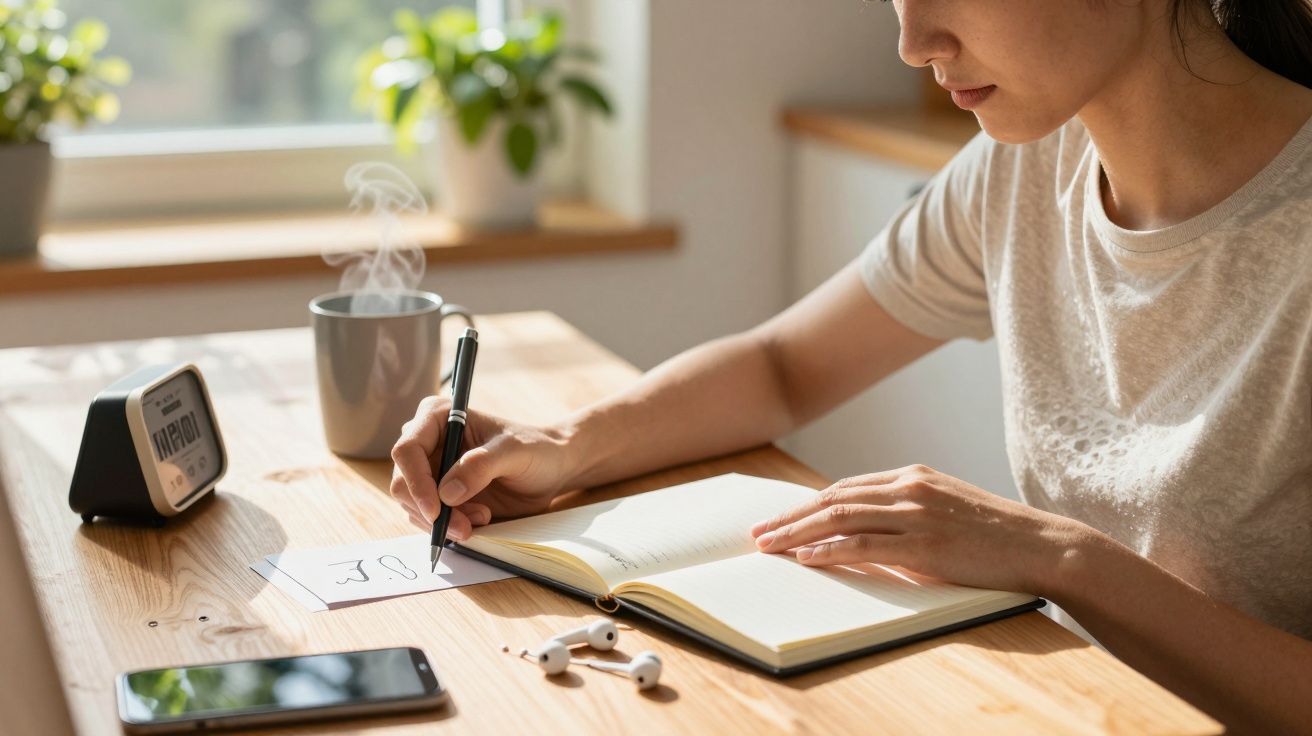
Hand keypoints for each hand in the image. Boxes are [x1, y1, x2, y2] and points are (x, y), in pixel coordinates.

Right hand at [389, 395, 573, 539]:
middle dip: (432, 511)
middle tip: (466, 526)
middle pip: (403, 483)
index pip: (407, 450)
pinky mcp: (439, 496)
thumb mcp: (514, 452)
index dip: (416, 482)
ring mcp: (430, 471)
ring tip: (483, 516)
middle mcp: (427, 443)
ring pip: (413, 506)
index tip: (436, 510)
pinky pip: (428, 519)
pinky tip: (481, 518)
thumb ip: (481, 466)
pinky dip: (450, 526)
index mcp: (438, 417)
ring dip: (445, 521)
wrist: (550, 469)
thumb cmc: (535, 449)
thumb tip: (447, 493)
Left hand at [749, 465, 1088, 594]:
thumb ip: (907, 514)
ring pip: (839, 517)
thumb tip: (865, 533)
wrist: (1041, 545)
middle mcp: (909, 487)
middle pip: (833, 498)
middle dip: (790, 517)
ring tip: (769, 547)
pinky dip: (829, 549)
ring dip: (797, 533)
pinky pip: (863, 544)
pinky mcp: (924, 542)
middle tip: (758, 534)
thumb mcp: (946, 511)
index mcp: (912, 476)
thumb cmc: (995, 536)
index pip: (846, 487)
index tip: (780, 519)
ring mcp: (915, 513)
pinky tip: (806, 557)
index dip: (807, 504)